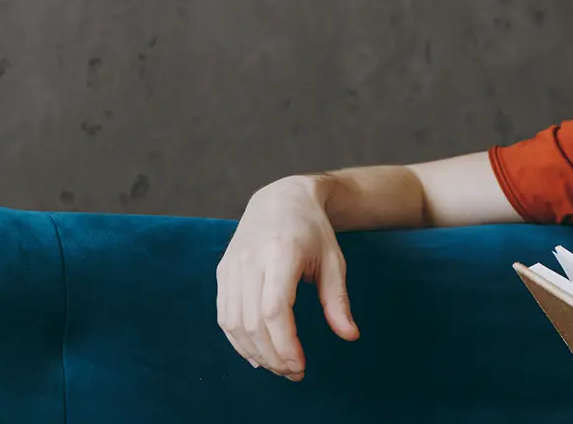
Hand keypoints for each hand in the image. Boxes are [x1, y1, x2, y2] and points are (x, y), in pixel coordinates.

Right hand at [216, 175, 359, 379]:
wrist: (281, 199)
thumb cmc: (313, 232)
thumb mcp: (334, 261)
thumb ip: (338, 300)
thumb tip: (350, 336)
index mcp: (281, 252)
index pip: (274, 309)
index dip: (284, 344)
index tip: (301, 366)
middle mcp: (250, 259)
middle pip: (252, 322)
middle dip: (273, 355)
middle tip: (294, 373)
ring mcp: (232, 265)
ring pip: (234, 323)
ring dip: (255, 353)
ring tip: (279, 367)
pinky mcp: (222, 272)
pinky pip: (224, 315)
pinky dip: (237, 340)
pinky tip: (257, 355)